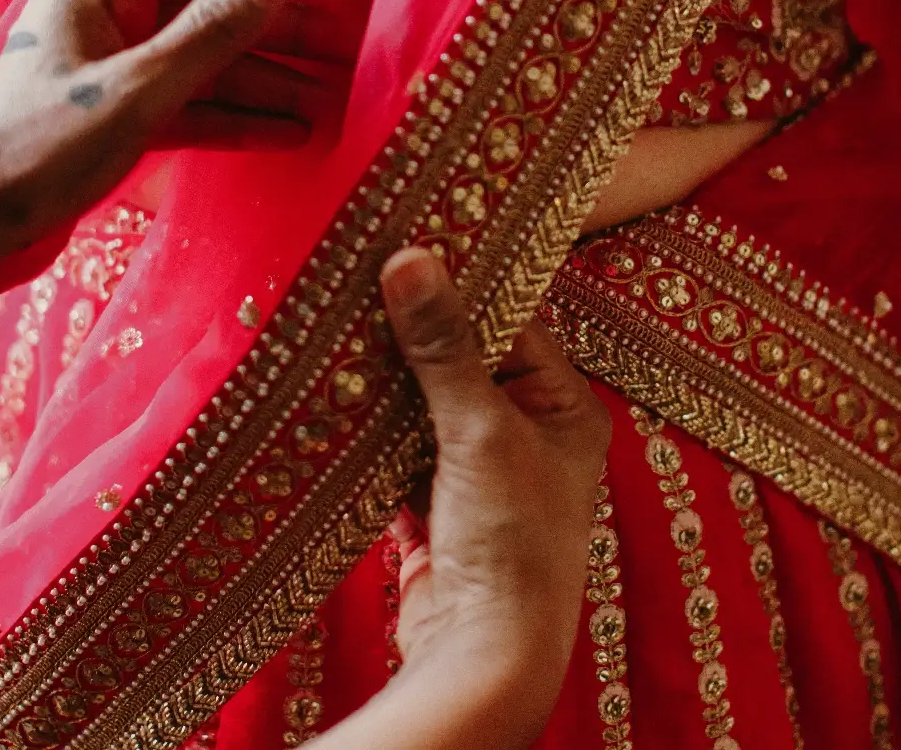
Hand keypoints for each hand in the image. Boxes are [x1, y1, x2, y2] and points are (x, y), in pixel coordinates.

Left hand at [0, 0, 352, 266]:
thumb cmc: (40, 153)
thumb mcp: (139, 89)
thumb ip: (213, 30)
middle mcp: (112, 20)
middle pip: (216, 12)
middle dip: (286, 32)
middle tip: (355, 49)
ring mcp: (117, 72)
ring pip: (211, 67)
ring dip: (272, 84)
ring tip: (338, 101)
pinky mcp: (122, 121)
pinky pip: (194, 109)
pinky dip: (240, 121)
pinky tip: (292, 133)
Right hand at [373, 248, 611, 747]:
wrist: (484, 651)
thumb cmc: (513, 539)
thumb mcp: (481, 428)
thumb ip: (445, 347)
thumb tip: (411, 260)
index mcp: (565, 411)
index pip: (515, 325)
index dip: (465, 289)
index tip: (412, 248)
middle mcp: (527, 438)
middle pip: (464, 366)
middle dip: (414, 338)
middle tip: (361, 284)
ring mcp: (478, 475)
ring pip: (424, 410)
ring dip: (386, 387)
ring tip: (338, 331)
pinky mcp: (434, 508)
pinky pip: (397, 454)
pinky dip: (369, 436)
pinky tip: (335, 402)